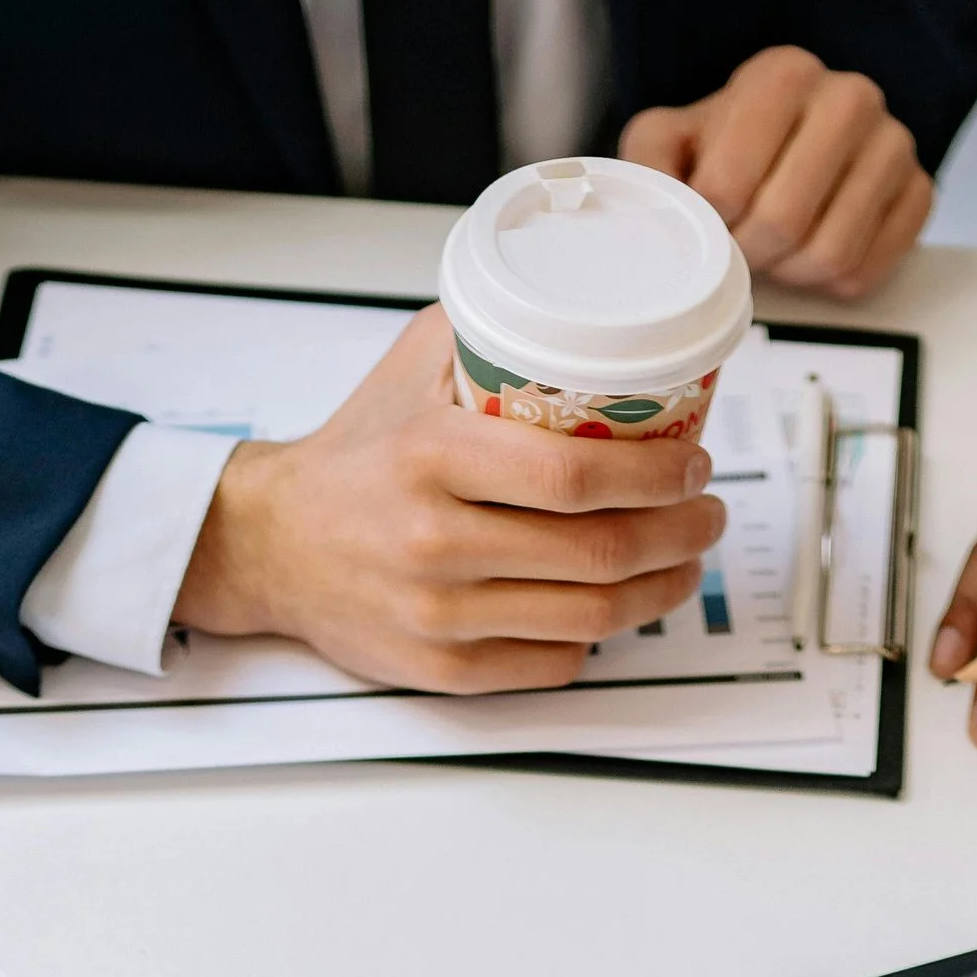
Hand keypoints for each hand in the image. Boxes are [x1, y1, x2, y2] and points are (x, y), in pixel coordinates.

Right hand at [174, 302, 722, 690]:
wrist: (271, 543)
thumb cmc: (355, 456)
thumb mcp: (410, 369)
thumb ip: (491, 331)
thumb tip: (591, 306)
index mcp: (431, 456)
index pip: (573, 476)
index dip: (656, 476)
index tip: (693, 464)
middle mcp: (434, 541)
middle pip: (599, 552)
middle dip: (680, 533)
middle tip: (706, 510)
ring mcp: (439, 615)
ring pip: (591, 616)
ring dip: (660, 590)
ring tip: (683, 559)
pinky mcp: (442, 670)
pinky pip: (554, 662)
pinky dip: (601, 635)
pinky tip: (618, 603)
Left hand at [621, 45, 931, 300]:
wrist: (798, 144)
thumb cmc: (731, 146)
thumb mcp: (672, 139)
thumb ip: (648, 164)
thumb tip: (643, 217)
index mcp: (784, 74)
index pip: (730, 182)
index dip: (712, 224)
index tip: (712, 221)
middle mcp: (850, 96)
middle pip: (784, 221)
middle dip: (751, 254)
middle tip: (742, 250)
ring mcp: (893, 143)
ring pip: (831, 253)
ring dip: (792, 273)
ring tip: (778, 252)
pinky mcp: (920, 190)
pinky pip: (870, 269)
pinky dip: (833, 283)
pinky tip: (815, 256)